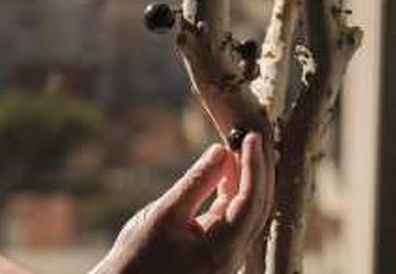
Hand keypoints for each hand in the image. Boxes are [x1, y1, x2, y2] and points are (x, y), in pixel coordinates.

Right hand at [89, 133, 272, 273]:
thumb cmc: (137, 257)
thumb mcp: (163, 214)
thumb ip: (196, 183)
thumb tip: (221, 151)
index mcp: (223, 251)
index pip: (251, 202)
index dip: (254, 167)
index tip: (251, 137)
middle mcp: (232, 256)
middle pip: (258, 208)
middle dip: (257, 171)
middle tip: (251, 137)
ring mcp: (226, 256)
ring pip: (248, 212)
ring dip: (246, 180)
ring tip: (238, 147)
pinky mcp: (216, 252)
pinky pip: (233, 218)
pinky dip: (231, 192)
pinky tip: (224, 171)